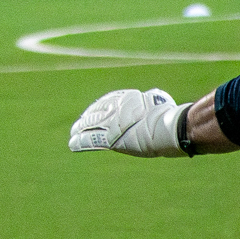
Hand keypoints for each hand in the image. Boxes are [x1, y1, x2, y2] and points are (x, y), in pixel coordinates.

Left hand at [68, 88, 186, 154]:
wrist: (164, 127)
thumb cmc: (166, 115)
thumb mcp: (158, 99)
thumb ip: (152, 97)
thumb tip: (155, 94)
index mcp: (124, 98)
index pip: (106, 101)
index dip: (98, 107)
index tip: (94, 111)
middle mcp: (114, 109)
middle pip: (95, 113)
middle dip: (86, 118)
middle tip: (79, 124)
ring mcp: (109, 124)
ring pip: (89, 125)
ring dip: (80, 130)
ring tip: (73, 134)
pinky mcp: (108, 139)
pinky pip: (90, 139)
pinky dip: (80, 142)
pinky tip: (73, 144)